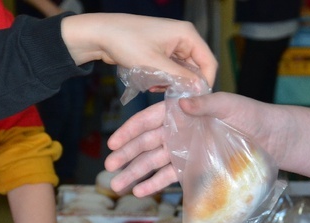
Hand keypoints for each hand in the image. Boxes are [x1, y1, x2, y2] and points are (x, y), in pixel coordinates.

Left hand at [61, 13, 217, 87]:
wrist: (101, 35)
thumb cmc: (127, 43)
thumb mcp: (156, 64)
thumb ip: (181, 78)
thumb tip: (201, 91)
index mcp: (187, 34)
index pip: (209, 62)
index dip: (205, 83)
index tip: (196, 101)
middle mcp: (183, 38)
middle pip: (196, 68)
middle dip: (184, 84)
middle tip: (170, 97)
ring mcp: (172, 45)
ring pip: (183, 72)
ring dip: (172, 84)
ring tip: (155, 87)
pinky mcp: (162, 52)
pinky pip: (171, 70)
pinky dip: (163, 79)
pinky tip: (150, 84)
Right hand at [106, 92, 275, 196]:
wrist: (272, 138)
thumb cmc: (251, 115)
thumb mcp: (230, 104)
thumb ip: (205, 104)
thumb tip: (180, 105)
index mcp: (182, 112)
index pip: (149, 121)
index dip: (129, 132)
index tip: (113, 143)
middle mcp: (179, 132)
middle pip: (146, 144)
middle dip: (126, 156)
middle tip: (109, 168)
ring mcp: (184, 151)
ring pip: (153, 163)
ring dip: (135, 174)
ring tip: (117, 186)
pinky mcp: (193, 168)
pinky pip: (170, 176)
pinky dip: (155, 184)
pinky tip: (140, 191)